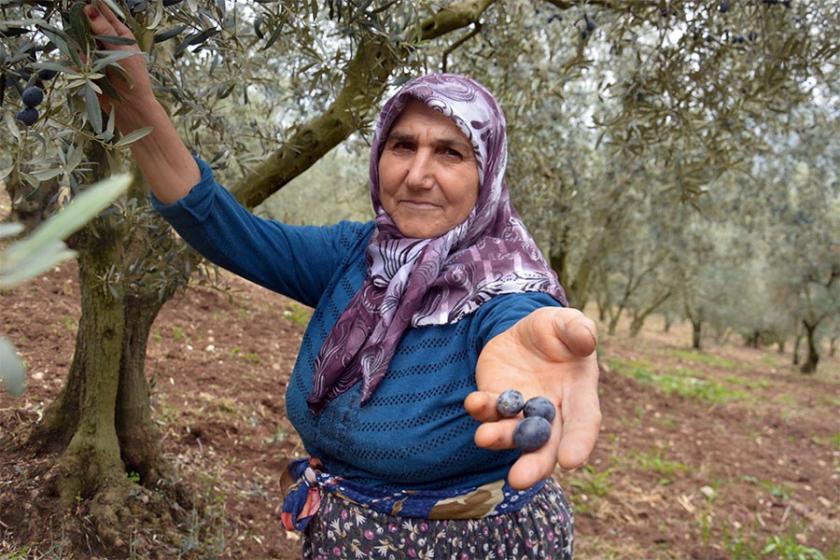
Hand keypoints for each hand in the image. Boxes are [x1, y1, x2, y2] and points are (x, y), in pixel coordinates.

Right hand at [83, 2, 155, 129]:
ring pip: (78, 40)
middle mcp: (107, 41)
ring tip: (90, 57)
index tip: (83, 2)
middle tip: (82, 30)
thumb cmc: (132, 77)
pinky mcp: (86, 66)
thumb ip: (104, 30)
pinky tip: (84, 67)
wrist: (129, 104)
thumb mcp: (120, 50)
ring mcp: (95, 53)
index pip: (105, 13)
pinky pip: (75, 57)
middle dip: (82, 26)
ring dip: (80, 45)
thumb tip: (89, 9)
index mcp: (120, 34)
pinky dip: (78, 61)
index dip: (94, 6)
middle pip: (88, 25)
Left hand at [465, 307, 600, 489]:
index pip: (584, 421)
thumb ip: (578, 330)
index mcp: (580, 393)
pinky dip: (481, 410)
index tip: (572, 462)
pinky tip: (473, 403)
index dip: (580, 442)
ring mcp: (523, 410)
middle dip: (534, 464)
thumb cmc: (556, 330)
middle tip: (519, 480)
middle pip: (547, 445)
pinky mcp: (497, 401)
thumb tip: (587, 339)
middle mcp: (553, 410)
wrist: (522, 330)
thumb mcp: (567, 322)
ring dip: (500, 439)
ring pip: (514, 433)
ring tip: (483, 438)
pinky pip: (489, 411)